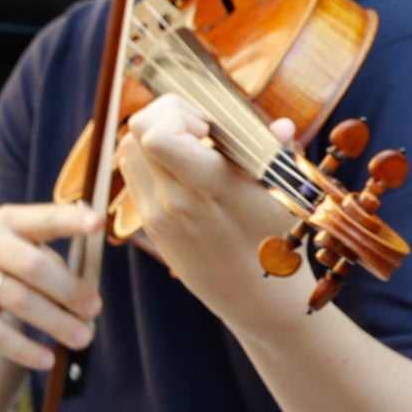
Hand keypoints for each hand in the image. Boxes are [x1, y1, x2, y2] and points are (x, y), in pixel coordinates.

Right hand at [0, 201, 101, 373]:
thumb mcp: (19, 242)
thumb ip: (51, 259)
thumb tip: (85, 298)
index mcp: (10, 220)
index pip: (44, 218)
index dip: (71, 220)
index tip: (98, 224)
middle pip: (34, 267)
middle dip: (69, 290)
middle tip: (94, 309)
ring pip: (19, 301)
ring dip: (55, 322)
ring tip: (83, 338)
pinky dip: (25, 349)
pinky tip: (47, 360)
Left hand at [114, 96, 303, 320]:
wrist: (257, 298)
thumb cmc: (277, 243)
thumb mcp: (284, 195)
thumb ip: (275, 153)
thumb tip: (282, 125)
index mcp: (208, 187)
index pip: (155, 133)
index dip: (177, 113)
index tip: (207, 124)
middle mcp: (173, 201)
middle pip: (135, 132)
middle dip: (165, 116)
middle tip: (198, 127)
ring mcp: (157, 215)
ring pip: (128, 151)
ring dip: (153, 137)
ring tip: (190, 145)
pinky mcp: (152, 226)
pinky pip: (134, 177)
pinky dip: (151, 162)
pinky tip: (183, 170)